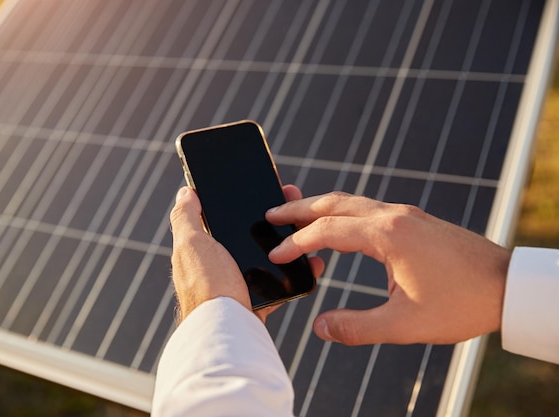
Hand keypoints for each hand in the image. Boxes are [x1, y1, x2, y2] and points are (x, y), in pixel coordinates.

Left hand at [169, 185, 323, 323]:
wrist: (226, 331)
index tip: (265, 185)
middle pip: (250, 233)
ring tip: (307, 228)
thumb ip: (186, 218)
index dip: (243, 199)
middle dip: (273, 217)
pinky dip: (296, 271)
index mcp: (203, 248)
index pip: (224, 216)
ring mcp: (239, 282)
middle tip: (293, 201)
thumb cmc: (206, 287)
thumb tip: (185, 192)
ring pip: (269, 255)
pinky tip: (310, 262)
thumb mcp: (191, 244)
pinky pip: (281, 281)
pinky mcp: (257, 300)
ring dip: (289, 241)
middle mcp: (219, 265)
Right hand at [265, 191, 510, 345]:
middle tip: (272, 213)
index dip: (296, 242)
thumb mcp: (404, 324)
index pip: (326, 231)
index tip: (275, 252)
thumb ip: (356, 327)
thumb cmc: (460, 303)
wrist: (508, 286)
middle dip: (299, 208)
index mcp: (386, 235)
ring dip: (321, 208)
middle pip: (334, 202)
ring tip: (297, 217)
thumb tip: (321, 327)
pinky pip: (369, 209)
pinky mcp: (415, 220)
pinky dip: (344, 214)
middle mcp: (393, 215)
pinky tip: (341, 230)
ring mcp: (406, 214)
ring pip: (352, 201)